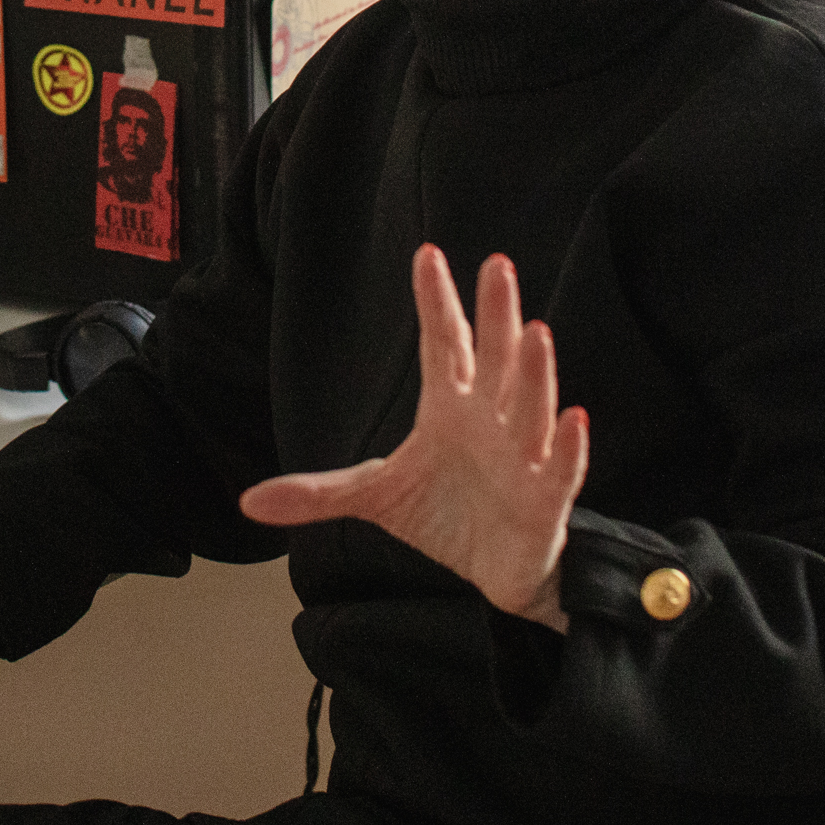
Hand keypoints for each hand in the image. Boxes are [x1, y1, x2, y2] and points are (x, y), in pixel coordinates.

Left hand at [237, 245, 588, 630]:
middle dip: (496, 315)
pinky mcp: (545, 499)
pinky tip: (576, 418)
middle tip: (497, 265)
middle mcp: (490, 420)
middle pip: (493, 359)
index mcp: (449, 408)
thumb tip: (248, 503)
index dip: (436, 302)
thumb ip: (319, 494)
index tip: (427, 253)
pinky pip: (561, 468)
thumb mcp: (376, 497)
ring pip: (530, 405)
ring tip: (535, 330)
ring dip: (534, 371)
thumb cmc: (443, 515)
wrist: (494, 571)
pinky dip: (570, 447)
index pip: (443, 344)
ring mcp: (523, 456)